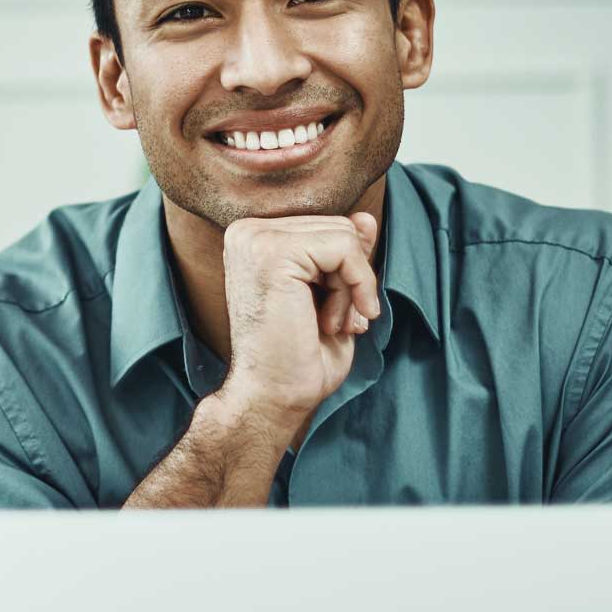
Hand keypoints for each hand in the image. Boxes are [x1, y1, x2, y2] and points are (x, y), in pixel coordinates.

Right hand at [218, 212, 379, 433]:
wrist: (273, 395)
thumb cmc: (298, 355)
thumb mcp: (331, 294)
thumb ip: (343, 253)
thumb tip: (364, 217)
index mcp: (252, 239)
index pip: (326, 227)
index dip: (344, 271)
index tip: (334, 313)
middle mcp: (246, 232)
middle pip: (337, 226)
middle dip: (350, 279)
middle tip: (332, 322)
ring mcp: (256, 239)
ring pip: (344, 235)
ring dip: (351, 287)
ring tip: (328, 323)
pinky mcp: (273, 252)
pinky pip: (344, 247)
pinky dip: (356, 286)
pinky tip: (332, 321)